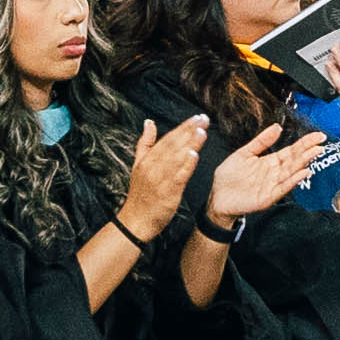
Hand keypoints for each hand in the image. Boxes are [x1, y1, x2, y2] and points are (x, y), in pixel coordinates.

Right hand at [118, 109, 212, 237]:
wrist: (135, 222)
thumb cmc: (140, 194)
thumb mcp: (138, 165)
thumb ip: (145, 143)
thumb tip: (149, 122)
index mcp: (148, 159)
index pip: (168, 139)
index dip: (183, 127)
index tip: (197, 117)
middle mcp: (153, 167)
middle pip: (173, 145)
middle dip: (189, 131)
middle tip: (204, 119)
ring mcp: (159, 180)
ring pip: (176, 158)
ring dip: (190, 144)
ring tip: (202, 131)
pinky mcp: (167, 193)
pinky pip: (178, 177)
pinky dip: (186, 165)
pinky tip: (195, 155)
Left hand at [207, 120, 327, 224]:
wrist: (218, 197)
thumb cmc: (229, 177)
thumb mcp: (244, 153)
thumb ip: (261, 141)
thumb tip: (277, 127)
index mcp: (270, 162)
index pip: (291, 150)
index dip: (304, 143)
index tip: (318, 135)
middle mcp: (274, 173)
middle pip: (294, 160)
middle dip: (308, 151)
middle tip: (321, 142)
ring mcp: (272, 185)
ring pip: (291, 172)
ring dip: (304, 163)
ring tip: (315, 153)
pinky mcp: (268, 197)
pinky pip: (283, 187)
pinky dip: (293, 180)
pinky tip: (303, 172)